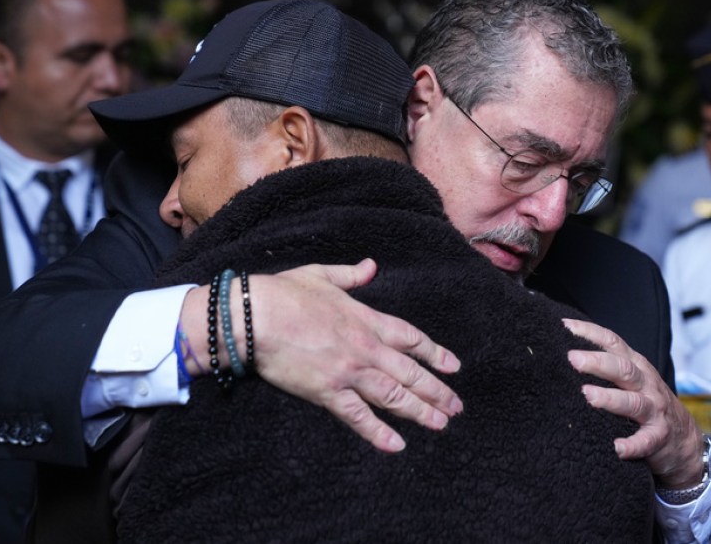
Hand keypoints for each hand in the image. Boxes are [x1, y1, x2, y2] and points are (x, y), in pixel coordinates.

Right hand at [183, 259, 462, 453]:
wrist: (254, 316)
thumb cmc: (283, 293)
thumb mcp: (322, 275)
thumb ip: (351, 275)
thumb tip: (371, 265)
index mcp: (366, 319)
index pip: (411, 338)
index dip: (434, 353)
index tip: (453, 366)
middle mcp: (365, 347)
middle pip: (410, 372)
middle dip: (436, 390)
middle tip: (456, 406)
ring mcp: (349, 371)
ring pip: (394, 395)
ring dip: (420, 411)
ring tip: (441, 424)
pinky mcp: (327, 391)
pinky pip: (358, 416)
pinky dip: (378, 432)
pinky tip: (396, 445)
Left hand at [563, 317, 704, 488]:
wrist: (685, 439)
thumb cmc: (649, 403)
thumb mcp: (634, 378)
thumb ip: (610, 365)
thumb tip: (568, 352)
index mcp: (636, 366)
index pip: (613, 343)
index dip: (590, 333)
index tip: (565, 327)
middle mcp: (646, 384)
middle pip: (623, 369)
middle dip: (597, 362)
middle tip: (572, 359)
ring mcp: (654, 410)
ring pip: (632, 402)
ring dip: (610, 398)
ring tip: (588, 395)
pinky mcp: (658, 437)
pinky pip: (646, 441)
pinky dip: (632, 445)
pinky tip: (618, 448)